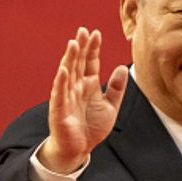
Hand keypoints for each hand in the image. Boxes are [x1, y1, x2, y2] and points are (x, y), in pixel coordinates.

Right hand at [39, 27, 127, 173]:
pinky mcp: (59, 110)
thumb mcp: (110, 106)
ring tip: (73, 43)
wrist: (79, 150)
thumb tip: (122, 67)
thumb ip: (117, 88)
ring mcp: (66, 97)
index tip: (96, 33)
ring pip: (68, 74)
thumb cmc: (91, 127)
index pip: (90, 62)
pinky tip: (63, 70)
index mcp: (89, 85)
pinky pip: (60, 94)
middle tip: (83, 30)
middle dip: (81, 47)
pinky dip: (61, 82)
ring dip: (70, 59)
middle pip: (78, 63)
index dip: (93, 48)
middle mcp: (76, 87)